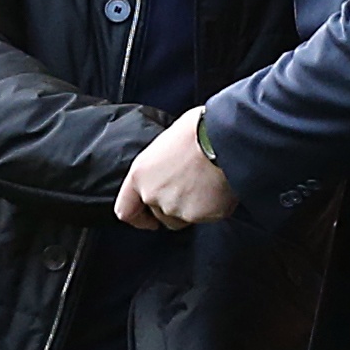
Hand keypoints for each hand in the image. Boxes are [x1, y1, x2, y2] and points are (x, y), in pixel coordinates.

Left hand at [115, 107, 237, 229]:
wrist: (224, 137)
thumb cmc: (197, 129)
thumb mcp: (166, 142)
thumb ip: (159, 167)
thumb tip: (169, 171)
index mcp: (140, 175)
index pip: (126, 210)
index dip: (138, 218)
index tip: (149, 219)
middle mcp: (154, 195)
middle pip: (161, 215)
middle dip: (175, 206)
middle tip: (192, 185)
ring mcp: (177, 208)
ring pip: (184, 218)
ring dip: (193, 208)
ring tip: (207, 183)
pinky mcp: (201, 215)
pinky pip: (208, 216)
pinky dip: (214, 206)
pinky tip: (220, 187)